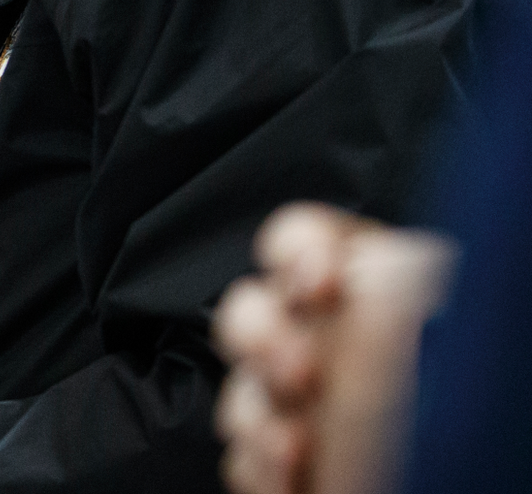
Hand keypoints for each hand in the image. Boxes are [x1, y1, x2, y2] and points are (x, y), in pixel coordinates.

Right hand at [214, 203, 453, 493]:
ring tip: (294, 447)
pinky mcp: (297, 474)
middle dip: (258, 333)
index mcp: (410, 308)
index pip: (328, 245)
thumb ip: (400, 302)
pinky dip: (256, 466)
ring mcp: (326, 419)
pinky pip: (240, 453)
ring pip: (244, 382)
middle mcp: (363, 357)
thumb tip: (364, 258)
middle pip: (263, 305)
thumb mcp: (442, 369)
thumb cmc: (473, 458)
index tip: (311, 282)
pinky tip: (290, 478)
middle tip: (297, 371)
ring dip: (255, 411)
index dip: (300, 250)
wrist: (446, 493)